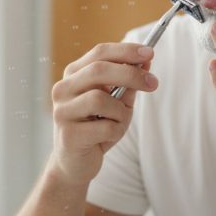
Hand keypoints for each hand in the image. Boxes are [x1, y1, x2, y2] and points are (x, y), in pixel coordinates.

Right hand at [49, 43, 157, 185]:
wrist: (75, 164)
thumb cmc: (97, 128)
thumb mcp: (118, 103)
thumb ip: (129, 83)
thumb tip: (146, 61)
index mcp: (74, 75)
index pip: (100, 53)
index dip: (126, 51)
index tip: (150, 52)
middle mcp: (63, 89)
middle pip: (99, 70)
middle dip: (131, 74)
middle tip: (153, 83)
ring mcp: (62, 111)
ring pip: (101, 99)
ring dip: (120, 112)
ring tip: (117, 122)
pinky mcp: (69, 135)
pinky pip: (105, 127)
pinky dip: (116, 132)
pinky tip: (107, 138)